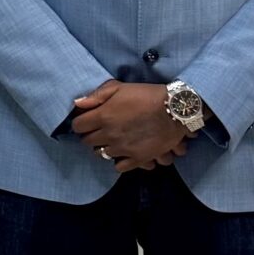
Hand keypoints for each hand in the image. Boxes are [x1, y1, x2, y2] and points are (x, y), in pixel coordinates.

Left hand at [70, 81, 190, 171]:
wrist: (176, 109)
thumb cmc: (147, 95)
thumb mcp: (121, 88)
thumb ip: (97, 95)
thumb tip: (78, 103)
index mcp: (103, 116)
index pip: (78, 126)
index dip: (81, 122)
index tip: (88, 120)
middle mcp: (109, 135)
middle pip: (87, 142)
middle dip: (91, 135)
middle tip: (100, 129)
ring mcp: (123, 148)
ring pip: (101, 154)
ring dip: (105, 147)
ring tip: (114, 140)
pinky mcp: (137, 158)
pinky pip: (119, 167)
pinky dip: (120, 160)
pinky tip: (124, 152)